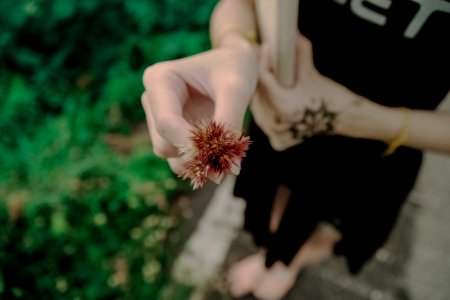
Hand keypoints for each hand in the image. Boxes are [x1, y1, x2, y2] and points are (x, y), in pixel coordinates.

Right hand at [141, 44, 257, 179]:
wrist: (233, 65)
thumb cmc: (233, 68)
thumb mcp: (236, 89)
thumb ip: (230, 123)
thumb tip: (231, 167)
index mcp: (159, 79)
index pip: (166, 122)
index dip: (189, 144)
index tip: (218, 157)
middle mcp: (152, 100)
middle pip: (164, 143)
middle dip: (195, 155)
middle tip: (229, 162)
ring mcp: (158, 118)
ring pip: (170, 155)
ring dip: (198, 161)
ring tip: (228, 158)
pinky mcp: (170, 132)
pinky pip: (180, 158)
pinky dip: (201, 162)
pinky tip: (222, 156)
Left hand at [251, 34, 360, 150]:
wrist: (344, 118)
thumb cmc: (330, 95)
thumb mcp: (312, 74)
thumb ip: (301, 53)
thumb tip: (293, 34)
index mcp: (284, 107)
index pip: (263, 79)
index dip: (263, 60)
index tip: (265, 48)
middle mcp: (277, 124)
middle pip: (257, 96)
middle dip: (258, 78)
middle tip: (262, 63)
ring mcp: (277, 135)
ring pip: (258, 111)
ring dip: (259, 96)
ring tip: (263, 81)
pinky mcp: (279, 142)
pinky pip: (265, 124)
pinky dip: (266, 114)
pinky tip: (270, 104)